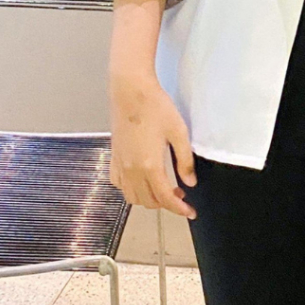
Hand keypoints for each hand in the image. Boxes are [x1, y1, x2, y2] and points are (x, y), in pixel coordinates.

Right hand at [108, 72, 197, 218]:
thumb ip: (185, 160)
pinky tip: (142, 180)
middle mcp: (132, 170)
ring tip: (164, 188)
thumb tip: (190, 182)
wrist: (131, 91)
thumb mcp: (179, 132)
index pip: (165, 198)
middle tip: (181, 194)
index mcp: (150, 166)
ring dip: (149, 199)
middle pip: (148, 201)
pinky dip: (132, 190)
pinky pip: (120, 184)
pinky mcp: (113, 157)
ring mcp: (120, 165)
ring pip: (133, 197)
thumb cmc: (157, 108)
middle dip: (167, 203)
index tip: (191, 212)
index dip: (180, 209)